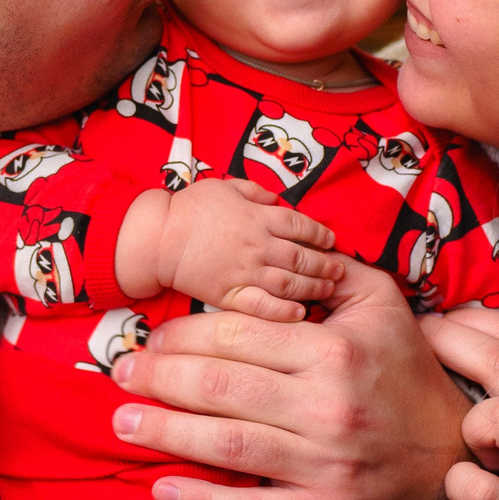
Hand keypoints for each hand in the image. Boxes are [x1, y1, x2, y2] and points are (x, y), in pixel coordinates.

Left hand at [108, 260, 471, 499]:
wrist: (459, 456)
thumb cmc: (408, 373)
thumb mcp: (382, 305)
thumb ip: (329, 271)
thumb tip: (279, 241)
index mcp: (334, 350)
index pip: (237, 335)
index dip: (183, 337)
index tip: (152, 340)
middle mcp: (328, 407)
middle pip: (221, 387)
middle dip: (159, 378)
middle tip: (119, 375)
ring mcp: (326, 465)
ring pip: (228, 445)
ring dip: (166, 433)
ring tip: (123, 422)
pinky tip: (163, 491)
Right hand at [117, 180, 345, 321]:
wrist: (159, 239)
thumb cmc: (190, 209)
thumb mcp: (226, 186)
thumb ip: (256, 192)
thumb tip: (278, 200)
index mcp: (258, 217)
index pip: (301, 226)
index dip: (320, 234)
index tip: (332, 241)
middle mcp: (258, 246)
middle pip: (302, 257)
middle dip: (325, 264)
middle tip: (339, 270)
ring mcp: (245, 273)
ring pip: (290, 283)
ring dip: (314, 287)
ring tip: (328, 290)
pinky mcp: (231, 295)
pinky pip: (263, 307)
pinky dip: (285, 311)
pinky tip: (301, 313)